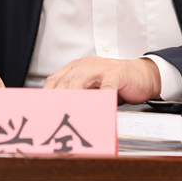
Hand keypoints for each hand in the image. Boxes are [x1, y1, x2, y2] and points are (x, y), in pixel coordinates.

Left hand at [43, 56, 161, 104]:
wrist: (143, 75)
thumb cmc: (117, 84)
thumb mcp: (94, 90)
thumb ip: (80, 97)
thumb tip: (61, 116)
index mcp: (77, 68)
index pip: (55, 79)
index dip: (46, 94)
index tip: (39, 109)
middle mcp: (86, 65)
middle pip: (65, 81)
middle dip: (56, 99)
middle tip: (50, 115)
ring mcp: (101, 67)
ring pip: (80, 80)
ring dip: (73, 97)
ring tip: (68, 112)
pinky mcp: (116, 72)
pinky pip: (106, 85)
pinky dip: (101, 97)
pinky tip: (97, 108)